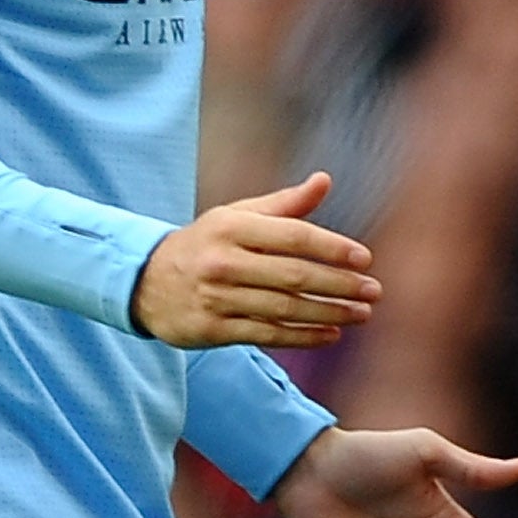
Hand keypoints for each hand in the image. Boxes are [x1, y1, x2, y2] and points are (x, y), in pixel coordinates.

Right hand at [130, 172, 375, 349]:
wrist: (143, 282)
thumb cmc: (206, 243)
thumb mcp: (237, 215)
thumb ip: (284, 204)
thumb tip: (325, 180)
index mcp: (233, 227)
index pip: (294, 237)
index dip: (332, 248)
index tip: (365, 258)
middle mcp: (223, 262)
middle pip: (293, 276)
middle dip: (339, 285)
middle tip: (374, 291)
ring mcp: (216, 298)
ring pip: (283, 309)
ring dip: (329, 313)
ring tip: (362, 314)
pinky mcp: (211, 330)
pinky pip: (266, 335)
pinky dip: (302, 336)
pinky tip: (331, 333)